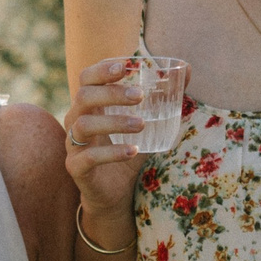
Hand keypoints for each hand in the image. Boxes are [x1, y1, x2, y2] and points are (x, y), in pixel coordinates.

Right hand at [66, 57, 149, 248]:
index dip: (102, 69)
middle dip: (112, 93)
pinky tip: (133, 151)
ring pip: (84, 125)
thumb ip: (165, 97)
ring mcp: (73, 145)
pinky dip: (112, 153)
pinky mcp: (76, 168)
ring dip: (114, 122)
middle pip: (84, 96)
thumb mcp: (149, 123)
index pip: (87, 78)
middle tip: (140, 96)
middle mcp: (76, 120)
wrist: (116, 194)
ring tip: (142, 124)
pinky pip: (88, 157)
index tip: (126, 66)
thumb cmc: (128, 151)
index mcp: (90, 105)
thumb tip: (187, 68)